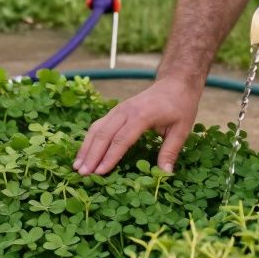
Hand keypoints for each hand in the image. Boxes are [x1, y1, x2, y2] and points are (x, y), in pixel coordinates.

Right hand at [74, 77, 201, 174]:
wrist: (175, 83)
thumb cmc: (180, 106)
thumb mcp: (182, 129)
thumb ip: (171, 151)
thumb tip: (165, 174)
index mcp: (142, 115)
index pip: (121, 139)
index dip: (110, 157)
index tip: (100, 172)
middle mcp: (126, 111)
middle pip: (104, 134)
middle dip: (92, 155)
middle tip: (83, 175)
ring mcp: (118, 109)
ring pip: (97, 129)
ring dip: (86, 148)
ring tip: (77, 167)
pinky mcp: (115, 111)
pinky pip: (98, 125)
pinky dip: (89, 140)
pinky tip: (84, 153)